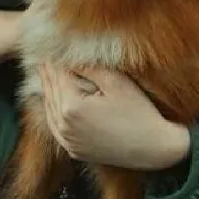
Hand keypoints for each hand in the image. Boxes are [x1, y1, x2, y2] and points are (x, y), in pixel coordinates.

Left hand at [40, 63, 190, 170]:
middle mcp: (64, 126)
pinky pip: (55, 127)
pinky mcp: (74, 151)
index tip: (50, 48)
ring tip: (46, 74)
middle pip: (51, 92)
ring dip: (48, 90)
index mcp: (71, 107)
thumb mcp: (116, 82)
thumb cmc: (138, 112)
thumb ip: (89, 67)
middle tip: (44, 57)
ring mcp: (68, 141)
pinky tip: (53, 101)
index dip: (54, 60)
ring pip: (50, 109)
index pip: (58, 76)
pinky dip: (52, 111)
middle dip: (48, 73)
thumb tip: (70, 57)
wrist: (154, 148)